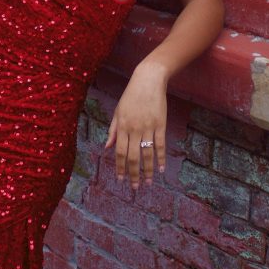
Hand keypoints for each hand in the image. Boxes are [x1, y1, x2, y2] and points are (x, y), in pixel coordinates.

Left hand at [104, 62, 166, 189]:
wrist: (148, 80)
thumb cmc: (130, 95)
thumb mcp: (117, 111)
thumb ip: (113, 130)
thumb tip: (107, 147)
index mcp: (122, 126)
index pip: (119, 152)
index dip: (119, 167)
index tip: (120, 179)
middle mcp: (134, 129)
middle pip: (132, 156)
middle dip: (133, 174)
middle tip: (135, 187)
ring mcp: (148, 127)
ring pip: (147, 154)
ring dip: (147, 170)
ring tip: (148, 183)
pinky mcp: (160, 124)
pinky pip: (160, 145)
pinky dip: (160, 158)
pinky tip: (161, 169)